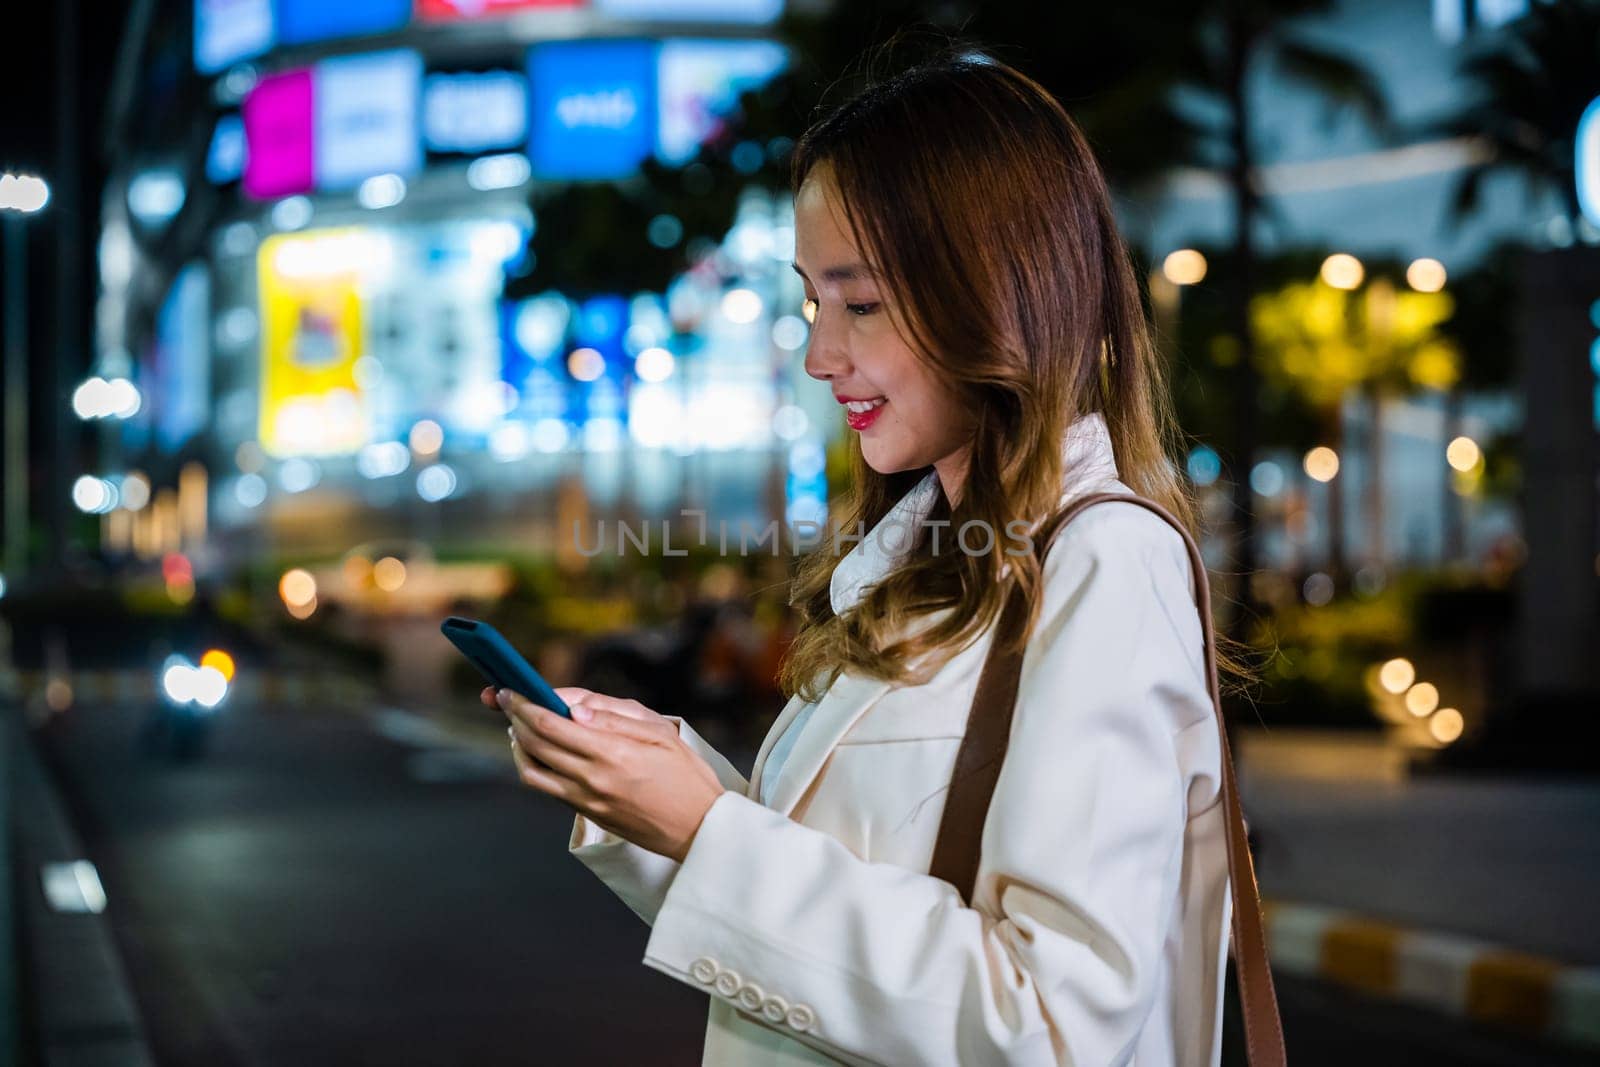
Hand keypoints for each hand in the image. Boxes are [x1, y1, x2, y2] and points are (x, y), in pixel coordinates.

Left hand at [491, 686, 726, 862]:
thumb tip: (572, 707)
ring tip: (520, 727)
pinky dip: (534, 767)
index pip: (550, 724)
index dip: (524, 705)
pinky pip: (548, 789)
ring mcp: (586, 801)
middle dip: (515, 719)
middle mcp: (592, 779)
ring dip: (518, 747)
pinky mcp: (588, 814)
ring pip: (532, 772)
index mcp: (611, 752)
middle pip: (534, 745)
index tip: (510, 690)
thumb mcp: (660, 733)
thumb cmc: (686, 775)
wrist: (699, 828)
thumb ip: (614, 717)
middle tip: (508, 701)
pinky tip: (541, 753)